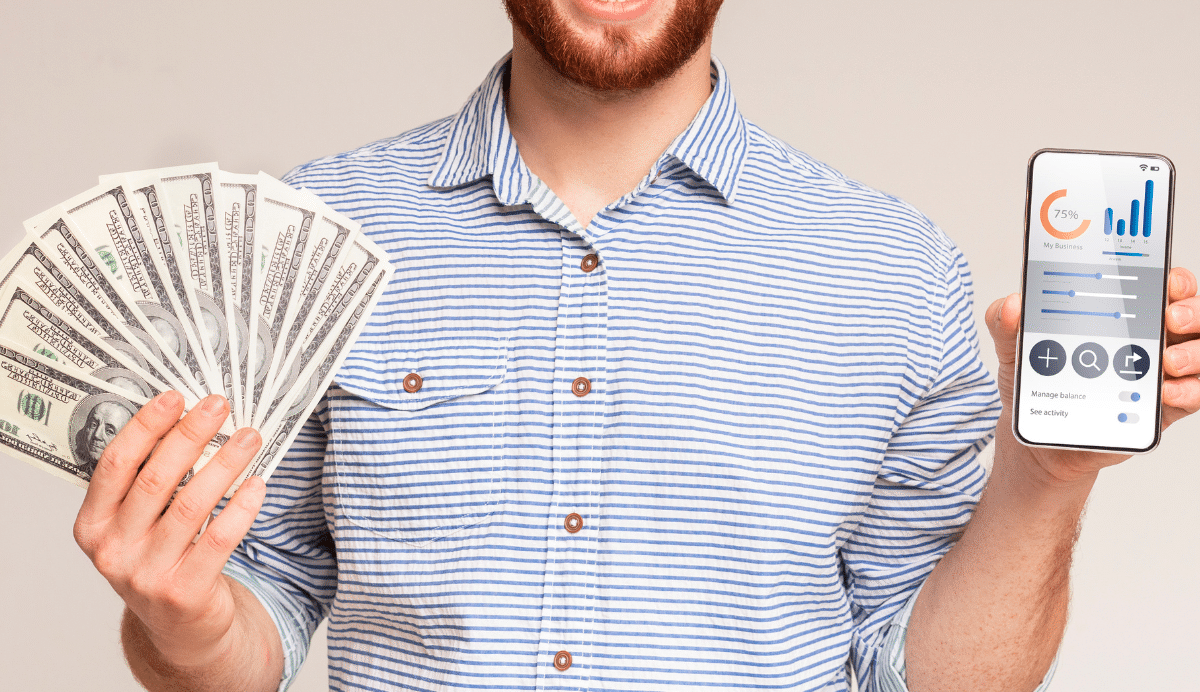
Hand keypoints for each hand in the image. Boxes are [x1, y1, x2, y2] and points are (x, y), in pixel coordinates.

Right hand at [72, 392, 264, 667]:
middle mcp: (113, 550)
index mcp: (92, 525)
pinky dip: (242, 507)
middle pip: (156, 479)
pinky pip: (220, 538)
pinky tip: (259, 483)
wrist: (179, 628)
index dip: (146, 427)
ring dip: (225, 464)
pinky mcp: (184, 592)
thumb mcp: (138, 524)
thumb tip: (186, 416)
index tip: (176, 396)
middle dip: (190, 435)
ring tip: (250, 437)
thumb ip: (148, 481)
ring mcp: (146, 574)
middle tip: (220, 405)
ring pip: (192, 504)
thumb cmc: (162, 558)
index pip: (116, 465)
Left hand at [986, 267, 1199, 485]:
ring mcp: (1160, 372)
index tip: (1166, 281)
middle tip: (1169, 317)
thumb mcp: (1014, 348)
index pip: (1162, 286)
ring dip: (1194, 353)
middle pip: (1192, 314)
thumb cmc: (1037, 382)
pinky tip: (1165, 391)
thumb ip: (1005, 323)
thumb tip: (1011, 305)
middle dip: (1191, 311)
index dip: (1174, 279)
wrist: (1038, 438)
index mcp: (1122, 313)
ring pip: (1199, 352)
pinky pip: (1193, 394)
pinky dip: (1188, 391)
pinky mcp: (1162, 407)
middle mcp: (1149, 338)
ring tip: (1166, 361)